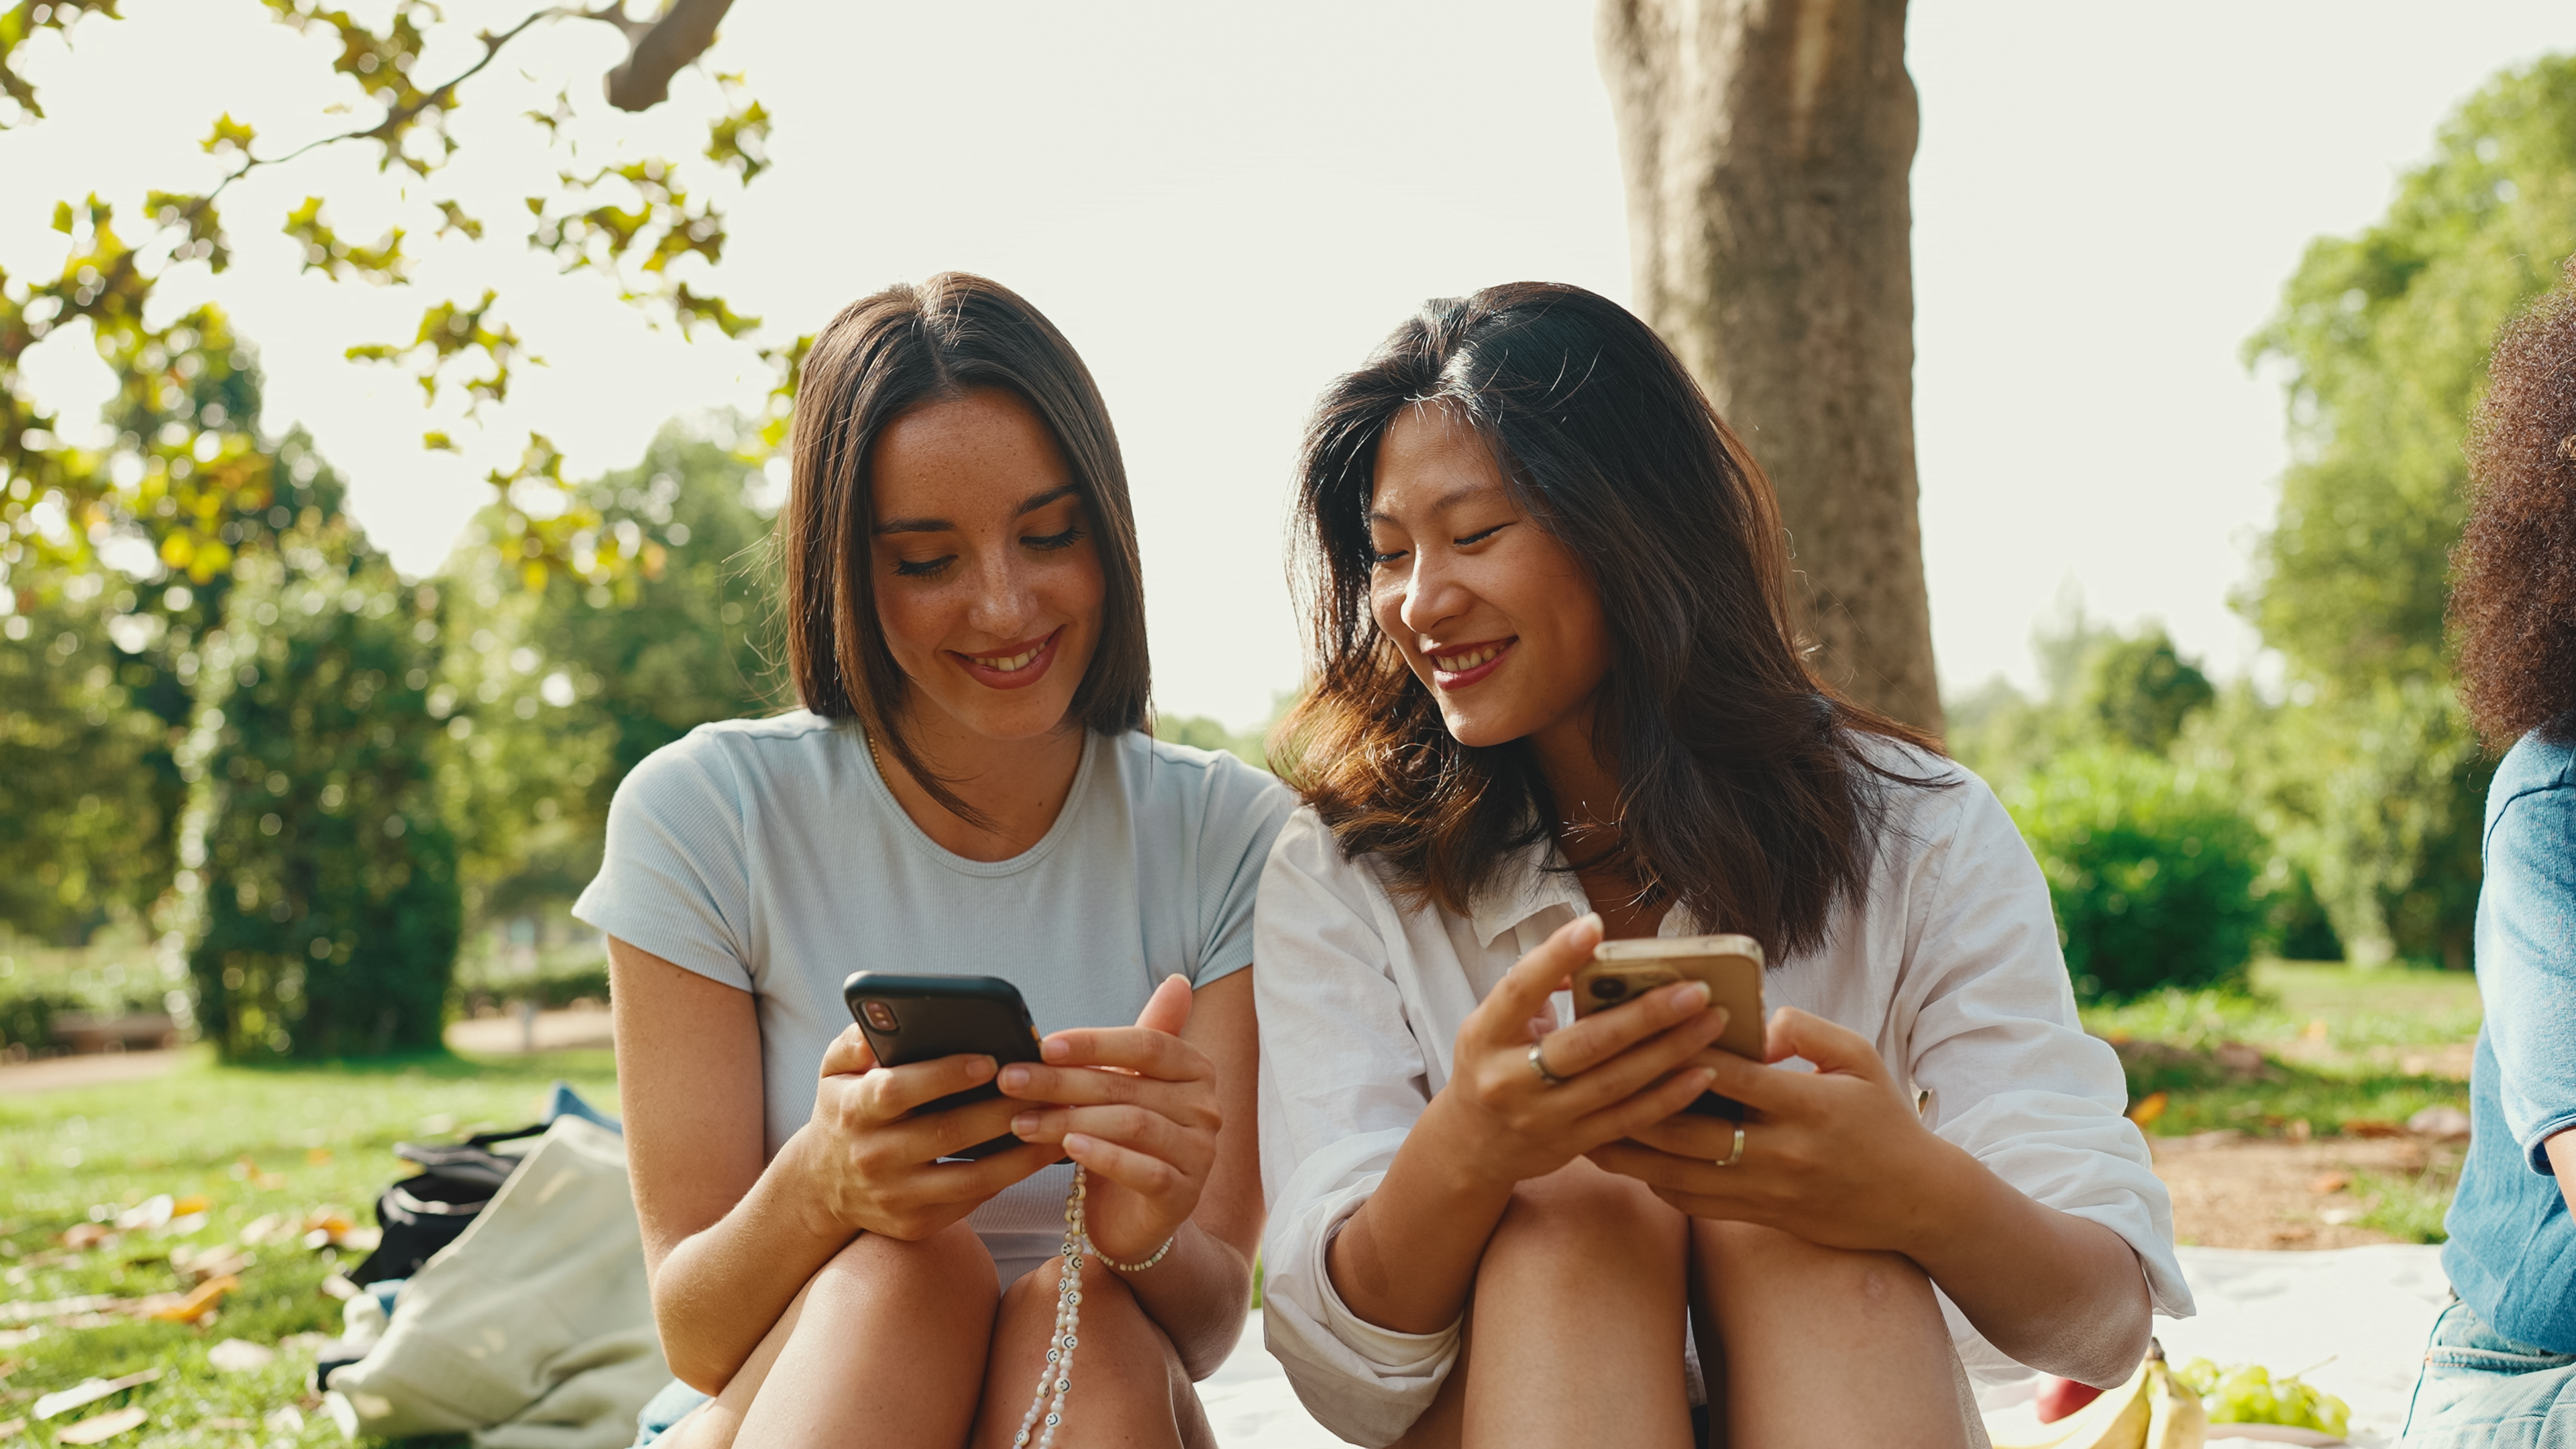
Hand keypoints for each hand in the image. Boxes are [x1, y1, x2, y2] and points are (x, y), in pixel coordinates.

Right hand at [798, 1027, 1059, 1240]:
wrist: (822, 1185)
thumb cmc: (844, 1110)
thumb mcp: (835, 1070)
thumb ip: (856, 1040)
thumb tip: (888, 1018)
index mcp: (855, 1110)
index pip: (898, 1090)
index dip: (944, 1075)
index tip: (990, 1059)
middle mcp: (873, 1157)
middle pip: (945, 1134)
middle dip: (1001, 1111)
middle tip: (1046, 1088)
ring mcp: (895, 1196)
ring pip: (969, 1177)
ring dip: (1020, 1153)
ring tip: (1059, 1123)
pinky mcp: (916, 1224)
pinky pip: (971, 1201)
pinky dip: (1009, 1178)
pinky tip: (1040, 1153)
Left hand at [998, 974, 1219, 1264]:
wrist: (1132, 1217)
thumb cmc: (1123, 1140)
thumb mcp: (1128, 1085)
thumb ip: (1137, 1041)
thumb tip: (1179, 979)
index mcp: (1195, 1070)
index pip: (1147, 1044)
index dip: (1094, 1042)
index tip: (1042, 1045)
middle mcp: (1207, 1108)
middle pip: (1129, 1085)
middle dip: (1062, 1082)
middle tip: (1010, 1081)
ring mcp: (1200, 1153)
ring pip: (1132, 1125)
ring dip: (1070, 1120)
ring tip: (1021, 1121)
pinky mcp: (1184, 1194)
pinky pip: (1144, 1170)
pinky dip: (1104, 1156)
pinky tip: (1068, 1149)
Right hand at [1426, 912, 1731, 1191]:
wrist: (1471, 1147)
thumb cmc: (1491, 1067)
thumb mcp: (1493, 1024)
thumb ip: (1535, 990)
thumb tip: (1591, 955)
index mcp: (1484, 1035)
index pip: (1520, 990)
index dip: (1555, 956)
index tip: (1594, 925)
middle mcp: (1509, 1079)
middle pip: (1585, 1043)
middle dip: (1645, 1014)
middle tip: (1696, 989)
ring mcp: (1541, 1118)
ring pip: (1615, 1083)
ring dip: (1670, 1051)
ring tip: (1712, 1021)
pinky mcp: (1571, 1145)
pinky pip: (1628, 1120)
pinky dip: (1669, 1097)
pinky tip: (1703, 1073)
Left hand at [1585, 1007, 1964, 1253]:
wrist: (1918, 1201)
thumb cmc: (1885, 1119)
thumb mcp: (1861, 1058)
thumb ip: (1806, 1030)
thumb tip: (1754, 1024)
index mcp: (1807, 1106)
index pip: (1732, 1078)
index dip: (1684, 1054)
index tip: (1640, 1031)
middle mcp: (1782, 1153)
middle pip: (1690, 1133)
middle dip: (1634, 1108)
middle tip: (1590, 1083)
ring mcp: (1768, 1191)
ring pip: (1681, 1177)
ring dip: (1630, 1155)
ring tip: (1586, 1128)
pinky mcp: (1761, 1217)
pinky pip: (1696, 1204)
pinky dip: (1658, 1183)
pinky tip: (1630, 1162)